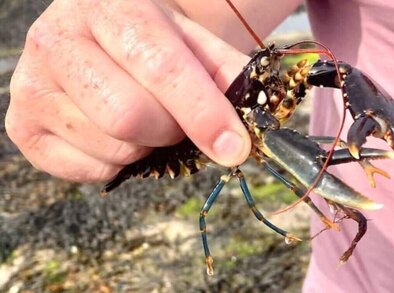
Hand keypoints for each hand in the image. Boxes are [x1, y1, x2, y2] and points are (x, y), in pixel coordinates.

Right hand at [6, 0, 250, 181]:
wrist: (99, 39)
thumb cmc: (148, 41)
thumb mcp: (191, 42)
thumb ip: (223, 76)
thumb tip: (247, 127)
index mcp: (107, 8)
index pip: (159, 66)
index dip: (202, 112)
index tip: (234, 147)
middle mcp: (56, 41)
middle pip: (129, 117)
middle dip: (170, 131)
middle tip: (176, 121)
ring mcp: (31, 87)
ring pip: (112, 148)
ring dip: (145, 147)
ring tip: (145, 121)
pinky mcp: (23, 128)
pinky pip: (89, 170)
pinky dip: (118, 163)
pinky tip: (116, 135)